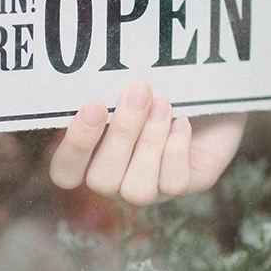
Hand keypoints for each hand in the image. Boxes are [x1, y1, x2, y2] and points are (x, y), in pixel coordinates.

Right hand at [49, 82, 246, 206]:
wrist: (205, 83)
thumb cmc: (153, 80)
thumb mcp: (124, 82)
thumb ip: (103, 90)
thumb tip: (90, 81)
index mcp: (89, 155)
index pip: (65, 172)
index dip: (75, 146)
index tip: (93, 106)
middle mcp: (115, 178)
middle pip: (101, 181)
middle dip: (121, 134)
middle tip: (139, 91)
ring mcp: (150, 187)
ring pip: (137, 190)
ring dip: (150, 143)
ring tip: (163, 104)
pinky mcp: (185, 184)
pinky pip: (174, 183)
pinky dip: (177, 149)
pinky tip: (183, 121)